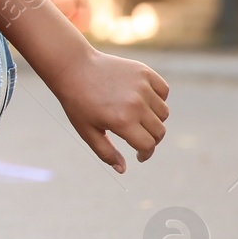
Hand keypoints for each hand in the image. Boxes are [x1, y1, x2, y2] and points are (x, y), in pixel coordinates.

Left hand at [54, 50, 169, 172]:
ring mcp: (142, 87)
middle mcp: (136, 104)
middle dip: (151, 139)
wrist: (74, 68)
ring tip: (137, 117)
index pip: (148, 145)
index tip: (139, 155)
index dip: (145, 153)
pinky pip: (163, 91)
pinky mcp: (144, 72)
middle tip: (138, 137)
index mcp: (122, 121)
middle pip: (159, 131)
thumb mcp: (87, 131)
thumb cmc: (78, 102)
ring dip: (155, 119)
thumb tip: (123, 170)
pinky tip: (143, 101)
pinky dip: (158, 99)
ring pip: (163, 112)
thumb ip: (106, 152)